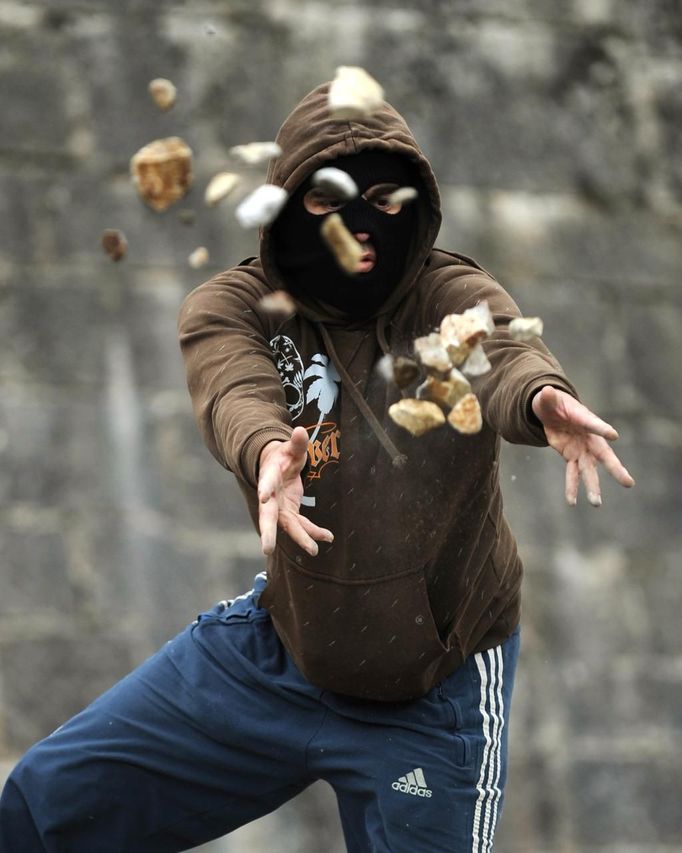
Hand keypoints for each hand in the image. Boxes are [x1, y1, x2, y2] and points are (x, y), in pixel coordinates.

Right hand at [257, 426, 333, 555]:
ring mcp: (280, 509)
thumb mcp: (290, 448)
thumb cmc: (283, 457)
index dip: (265, 489)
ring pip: (287, 526)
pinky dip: (314, 532)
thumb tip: (300, 430)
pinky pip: (302, 525)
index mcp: (269, 477)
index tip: (263, 497)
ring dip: (300, 538)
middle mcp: (271, 498)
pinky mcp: (290, 514)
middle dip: (268, 532)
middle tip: (267, 548)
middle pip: (268, 516)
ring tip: (313, 550)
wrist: (276, 468)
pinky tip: (328, 537)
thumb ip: (297, 443)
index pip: (266, 483)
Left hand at [531, 386, 634, 506]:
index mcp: (585, 419)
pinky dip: (572, 488)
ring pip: (589, 470)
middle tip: (628, 482)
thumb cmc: (553, 402)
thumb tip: (545, 391)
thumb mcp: (547, 399)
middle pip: (604, 455)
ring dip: (593, 486)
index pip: (595, 424)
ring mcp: (581, 449)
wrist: (551, 411)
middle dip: (614, 468)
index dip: (602, 429)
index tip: (613, 435)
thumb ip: (547, 397)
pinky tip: (572, 502)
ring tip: (596, 503)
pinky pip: (572, 474)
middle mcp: (588, 437)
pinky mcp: (570, 456)